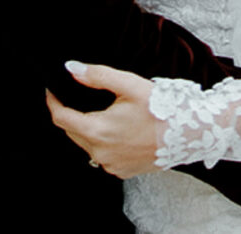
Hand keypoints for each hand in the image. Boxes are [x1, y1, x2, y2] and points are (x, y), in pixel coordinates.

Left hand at [45, 61, 159, 178]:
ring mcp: (111, 165)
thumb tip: (71, 68)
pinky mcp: (122, 172)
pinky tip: (116, 129)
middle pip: (72, 132)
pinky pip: (102, 155)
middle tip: (78, 96)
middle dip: (70, 114)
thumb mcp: (128, 84)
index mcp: (98, 130)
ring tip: (101, 110)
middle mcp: (101, 153)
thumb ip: (97, 75)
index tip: (52, 90)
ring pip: (86, 145)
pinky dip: (102, 142)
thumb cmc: (160, 108)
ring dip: (86, 128)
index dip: (53, 102)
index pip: (61, 119)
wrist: (188, 134)